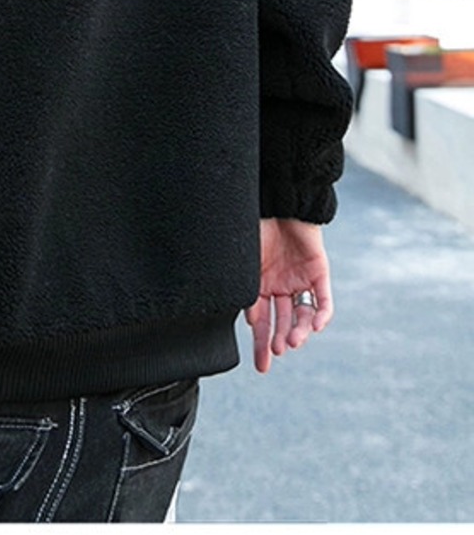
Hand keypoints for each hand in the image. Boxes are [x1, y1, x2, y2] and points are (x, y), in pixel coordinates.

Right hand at [244, 217, 332, 373]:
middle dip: (276, 342)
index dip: (259, 342)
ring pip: (302, 315)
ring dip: (297, 330)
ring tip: (291, 341)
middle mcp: (279, 287)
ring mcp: (299, 281)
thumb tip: (244, 317)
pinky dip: (321, 315)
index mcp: (258, 285)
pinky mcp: (318, 274)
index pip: (260, 320)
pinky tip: (316, 327)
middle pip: (280, 322)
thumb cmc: (255, 226)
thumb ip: (242, 286)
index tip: (261, 364)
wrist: (281, 201)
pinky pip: (322, 300)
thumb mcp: (243, 260)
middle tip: (272, 357)